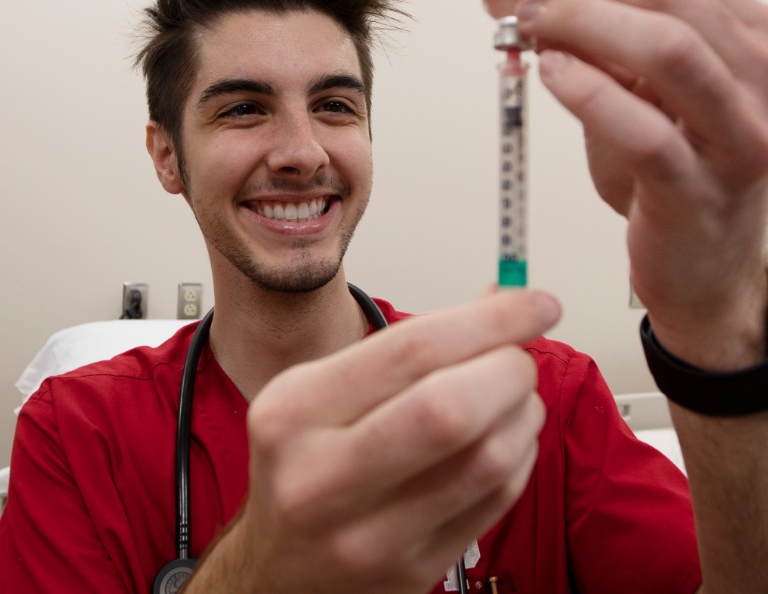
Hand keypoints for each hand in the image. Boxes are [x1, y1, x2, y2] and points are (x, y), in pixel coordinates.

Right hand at [224, 289, 558, 593]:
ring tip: (514, 396)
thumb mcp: (324, 389)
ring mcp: (368, 537)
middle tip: (519, 354)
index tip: (536, 302)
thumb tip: (502, 298)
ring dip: (523, 412)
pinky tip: (506, 438)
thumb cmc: (306, 459)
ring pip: (487, 459)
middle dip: (510, 368)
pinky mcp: (412, 571)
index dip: (489, 320)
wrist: (276, 565)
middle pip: (452, 409)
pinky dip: (519, 453)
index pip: (411, 351)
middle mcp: (321, 478)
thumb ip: (408, 347)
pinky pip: (496, 499)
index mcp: (294, 411)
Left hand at [473, 0, 767, 367]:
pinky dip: (592, 93)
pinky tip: (547, 71)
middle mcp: (752, 70)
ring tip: (518, 14)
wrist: (699, 265)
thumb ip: (591, 45)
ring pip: (666, 45)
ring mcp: (736, 130)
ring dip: (579, 17)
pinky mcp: (701, 187)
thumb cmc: (666, 177)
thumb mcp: (630, 95)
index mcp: (738, 33)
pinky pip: (647, 131)